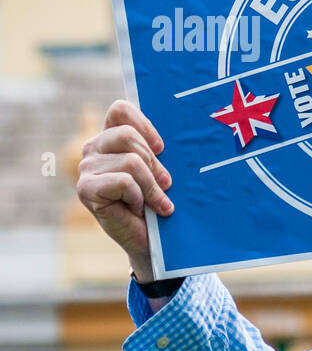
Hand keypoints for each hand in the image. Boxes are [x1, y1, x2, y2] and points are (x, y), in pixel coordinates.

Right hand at [75, 99, 172, 282]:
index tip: (162, 149)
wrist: (152, 241)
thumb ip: (159, 150)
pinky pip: (123, 181)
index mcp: (110, 138)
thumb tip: (185, 132)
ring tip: (155, 202)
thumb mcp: (162, 170)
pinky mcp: (85, 190)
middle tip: (165, 186)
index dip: (144, 124)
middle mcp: (93, 149)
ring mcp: (86, 169)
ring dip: (151, 186)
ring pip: (131, 161)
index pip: (120, 110)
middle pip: (128, 136)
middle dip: (155, 164)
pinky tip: (137, 209)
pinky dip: (138, 197)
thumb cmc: (159, 201)